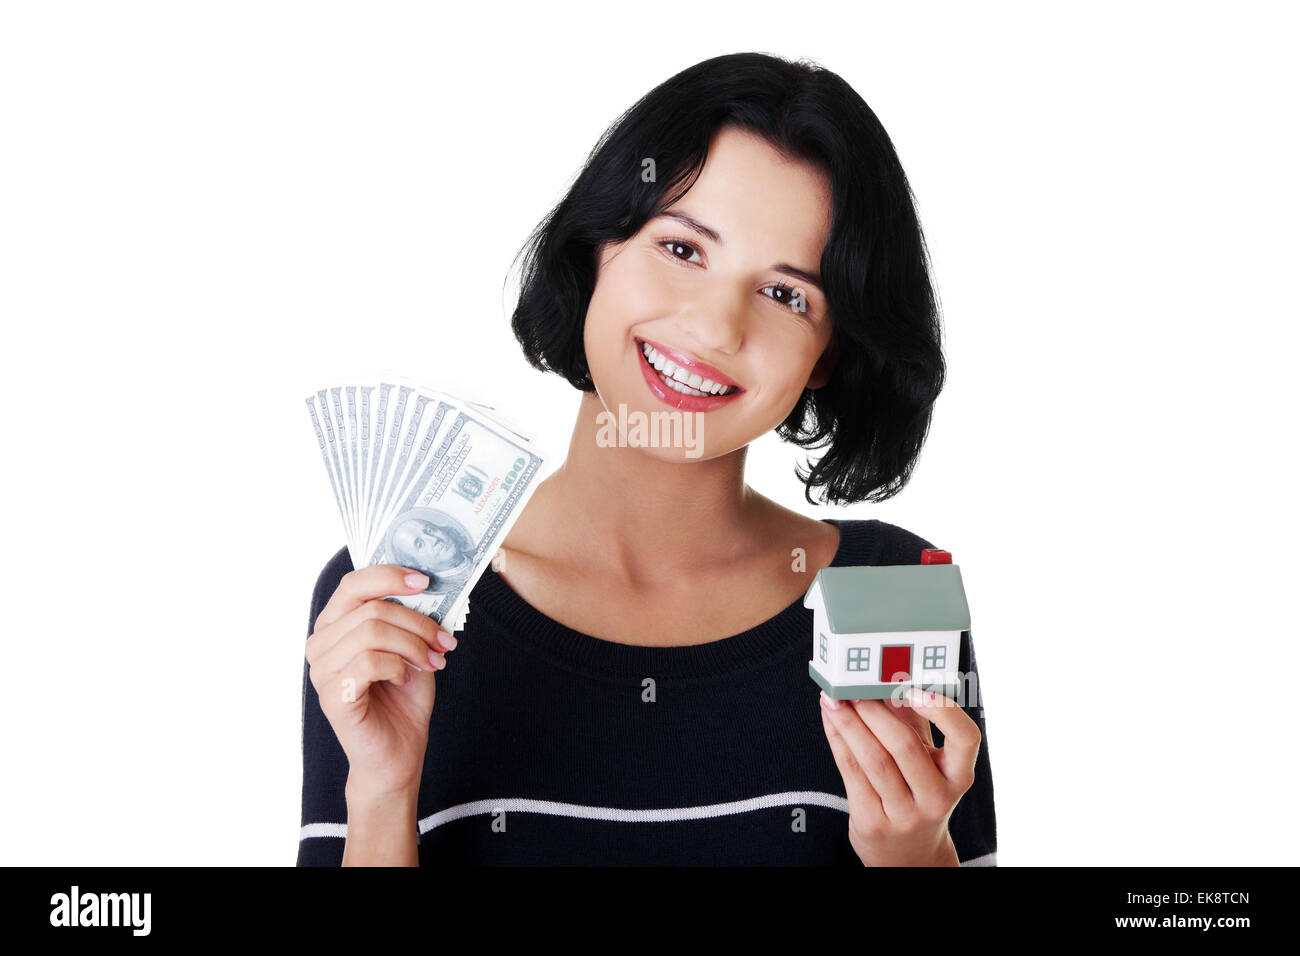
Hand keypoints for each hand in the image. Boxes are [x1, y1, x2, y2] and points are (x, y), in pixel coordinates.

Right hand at [306, 564, 455, 798]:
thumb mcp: (410, 647)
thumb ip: (408, 617)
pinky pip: (369, 662)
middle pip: (371, 608)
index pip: (354, 583)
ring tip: (433, 662)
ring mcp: (321, 671)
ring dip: (413, 644)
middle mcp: (320, 644)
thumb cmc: (402, 698)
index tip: (426, 581)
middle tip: (443, 641)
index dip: (390, 576)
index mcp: (335, 625)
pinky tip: (407, 678)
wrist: (398, 753)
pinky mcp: (332, 696)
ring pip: (372, 632)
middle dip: (417, 622)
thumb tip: (426, 586)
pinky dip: (398, 666)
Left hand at [819, 687, 979, 865]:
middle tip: (854, 687)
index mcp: (958, 775)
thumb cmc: (918, 793)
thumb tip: (889, 678)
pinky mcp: (873, 822)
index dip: (942, 710)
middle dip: (874, 710)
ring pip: (873, 759)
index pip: (966, 738)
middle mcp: (936, 797)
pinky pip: (851, 772)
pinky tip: (831, 719)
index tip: (913, 687)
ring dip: (849, 722)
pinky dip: (838, 739)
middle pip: (904, 746)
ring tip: (835, 699)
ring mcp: (904, 814)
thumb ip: (915, 721)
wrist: (909, 855)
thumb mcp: (928, 761)